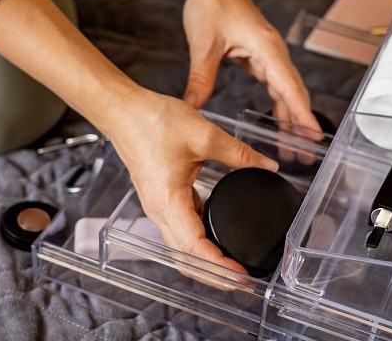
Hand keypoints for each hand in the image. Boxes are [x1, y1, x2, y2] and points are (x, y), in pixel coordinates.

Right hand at [106, 89, 277, 277]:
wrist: (123, 111)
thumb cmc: (152, 121)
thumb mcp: (204, 134)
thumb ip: (239, 154)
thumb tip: (268, 164)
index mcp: (168, 201)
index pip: (194, 248)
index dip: (219, 268)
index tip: (241, 276)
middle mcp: (160, 211)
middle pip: (186, 259)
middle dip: (215, 275)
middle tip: (244, 281)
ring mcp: (159, 207)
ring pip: (183, 248)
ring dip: (207, 261)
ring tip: (235, 266)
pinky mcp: (162, 199)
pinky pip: (181, 229)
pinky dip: (200, 242)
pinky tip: (220, 237)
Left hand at [180, 0, 320, 136]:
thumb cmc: (213, 4)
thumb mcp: (203, 44)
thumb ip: (201, 78)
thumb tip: (193, 107)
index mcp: (266, 48)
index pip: (289, 86)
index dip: (301, 113)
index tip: (312, 135)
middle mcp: (273, 53)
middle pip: (294, 93)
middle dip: (301, 124)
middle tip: (305, 153)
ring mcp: (269, 55)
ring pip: (286, 91)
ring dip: (291, 118)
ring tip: (293, 147)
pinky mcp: (261, 57)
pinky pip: (276, 86)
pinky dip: (280, 105)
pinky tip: (279, 122)